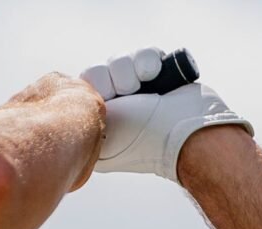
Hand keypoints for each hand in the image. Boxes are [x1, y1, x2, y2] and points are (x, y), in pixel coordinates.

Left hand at [80, 47, 252, 182]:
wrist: (189, 132)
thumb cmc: (146, 141)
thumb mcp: (101, 140)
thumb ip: (81, 123)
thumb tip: (72, 105)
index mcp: (99, 119)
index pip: (82, 87)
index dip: (97, 87)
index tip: (111, 102)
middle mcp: (116, 103)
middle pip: (98, 69)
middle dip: (116, 80)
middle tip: (131, 97)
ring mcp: (138, 88)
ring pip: (120, 59)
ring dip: (134, 71)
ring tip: (149, 88)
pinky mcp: (159, 74)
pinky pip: (144, 53)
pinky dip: (150, 60)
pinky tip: (157, 75)